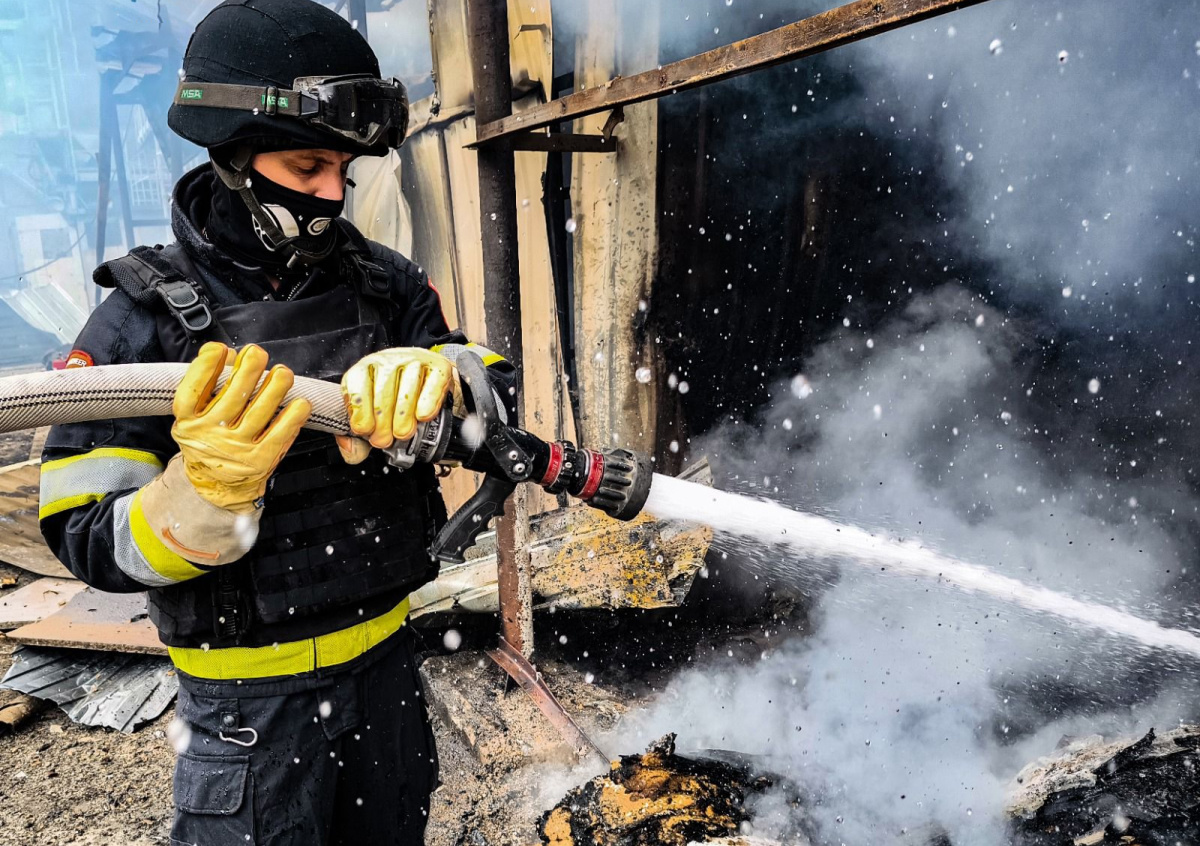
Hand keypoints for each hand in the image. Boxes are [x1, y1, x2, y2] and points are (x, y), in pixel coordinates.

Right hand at [171, 342, 310, 512]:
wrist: (217, 484)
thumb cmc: (209, 440)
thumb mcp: (195, 416)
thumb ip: (206, 386)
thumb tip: (227, 354)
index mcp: (189, 421)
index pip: (192, 390)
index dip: (205, 366)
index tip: (220, 348)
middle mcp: (209, 435)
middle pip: (232, 397)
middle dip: (249, 369)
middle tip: (258, 354)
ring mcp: (235, 449)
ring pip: (259, 412)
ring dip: (275, 387)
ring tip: (282, 373)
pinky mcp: (259, 461)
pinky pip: (279, 434)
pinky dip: (292, 417)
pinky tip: (300, 403)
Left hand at [338, 348, 458, 462]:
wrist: (428, 379)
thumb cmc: (396, 399)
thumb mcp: (370, 416)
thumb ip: (355, 439)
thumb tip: (350, 450)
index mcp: (365, 370)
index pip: (356, 388)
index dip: (361, 415)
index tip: (366, 432)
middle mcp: (387, 361)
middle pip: (383, 394)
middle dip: (382, 424)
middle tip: (385, 440)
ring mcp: (414, 360)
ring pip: (407, 391)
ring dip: (403, 418)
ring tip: (402, 433)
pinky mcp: (438, 365)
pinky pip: (432, 385)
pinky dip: (427, 403)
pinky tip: (423, 416)